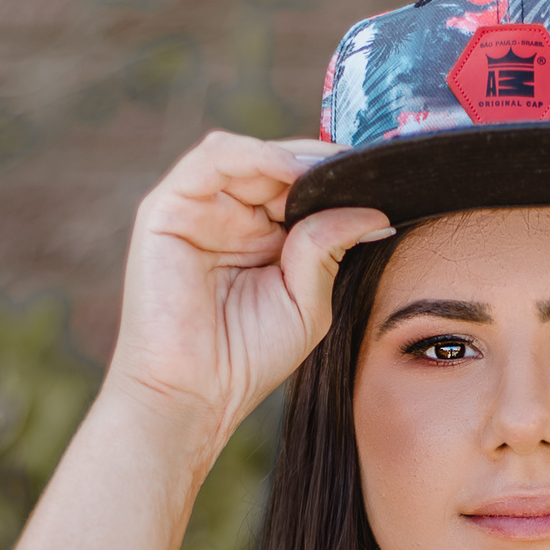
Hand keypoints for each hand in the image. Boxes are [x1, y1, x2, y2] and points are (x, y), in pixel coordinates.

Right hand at [103, 132, 390, 469]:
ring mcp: (197, 210)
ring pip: (247, 155)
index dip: (336, 180)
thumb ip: (330, 248)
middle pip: (276, 165)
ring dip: (292, 158)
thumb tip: (374, 212)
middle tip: (365, 171)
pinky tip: (292, 173)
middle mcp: (228, 217)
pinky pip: (212, 159)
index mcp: (260, 238)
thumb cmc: (246, 358)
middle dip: (320, 165)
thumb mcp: (307, 300)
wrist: (195, 394)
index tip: (382, 181)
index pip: (298, 188)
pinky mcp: (167, 209)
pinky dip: (255, 155)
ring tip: (331, 173)